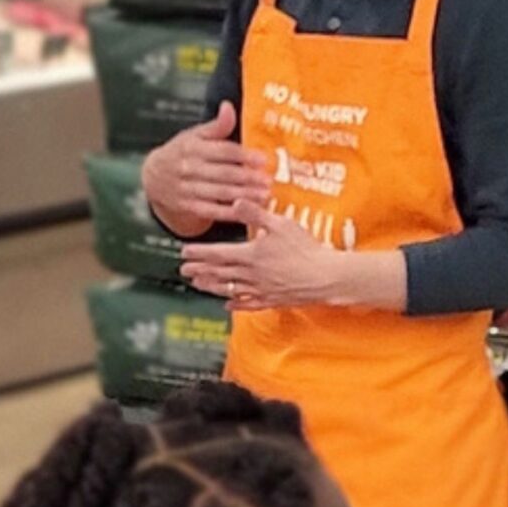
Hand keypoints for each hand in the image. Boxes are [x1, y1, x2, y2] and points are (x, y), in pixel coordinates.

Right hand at [141, 103, 270, 236]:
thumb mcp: (194, 135)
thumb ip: (216, 125)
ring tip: (263, 195)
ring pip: (219, 193)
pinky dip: (229, 213)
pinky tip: (245, 212)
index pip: (222, 151)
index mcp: (192, 147)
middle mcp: (188, 168)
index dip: (243, 155)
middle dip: (247, 178)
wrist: (153, 177)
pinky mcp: (187, 206)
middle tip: (267, 181)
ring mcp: (186, 189)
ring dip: (243, 195)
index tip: (262, 159)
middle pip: (222, 173)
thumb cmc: (181, 153)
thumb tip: (229, 106)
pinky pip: (211, 211)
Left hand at [181, 203, 354, 311]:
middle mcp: (251, 274)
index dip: (199, 253)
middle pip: (219, 272)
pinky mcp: (271, 300)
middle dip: (199, 270)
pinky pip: (248, 304)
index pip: (218, 253)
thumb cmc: (305, 249)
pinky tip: (226, 304)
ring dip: (211, 287)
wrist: (325, 277)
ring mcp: (260, 290)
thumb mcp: (281, 224)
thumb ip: (255, 213)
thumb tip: (235, 202)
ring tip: (197, 285)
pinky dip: (235, 304)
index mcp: (251, 254)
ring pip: (229, 289)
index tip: (184, 252)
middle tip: (183, 271)